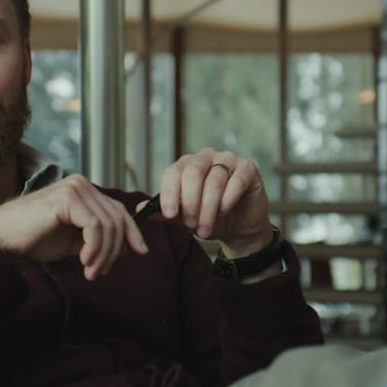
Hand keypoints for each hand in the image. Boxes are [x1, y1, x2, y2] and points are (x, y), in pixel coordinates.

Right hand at [0, 175, 147, 280]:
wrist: (1, 240)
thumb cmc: (32, 241)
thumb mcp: (73, 240)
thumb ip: (97, 238)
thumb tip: (128, 246)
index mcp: (84, 191)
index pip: (118, 210)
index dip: (133, 232)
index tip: (141, 252)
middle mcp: (81, 184)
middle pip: (117, 218)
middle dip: (115, 250)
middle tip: (98, 272)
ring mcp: (75, 188)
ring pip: (108, 225)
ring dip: (103, 254)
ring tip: (90, 272)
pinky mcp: (68, 198)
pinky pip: (95, 226)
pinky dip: (95, 248)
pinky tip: (84, 261)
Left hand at [150, 148, 272, 257]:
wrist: (239, 229)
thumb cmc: (210, 219)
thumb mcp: (183, 219)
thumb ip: (164, 212)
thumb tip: (138, 209)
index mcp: (187, 165)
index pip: (173, 172)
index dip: (170, 193)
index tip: (169, 214)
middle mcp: (206, 157)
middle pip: (193, 172)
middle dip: (190, 202)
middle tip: (190, 224)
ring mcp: (228, 159)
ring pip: (214, 180)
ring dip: (209, 208)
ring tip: (206, 229)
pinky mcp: (248, 168)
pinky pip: (236, 181)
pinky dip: (228, 200)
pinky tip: (224, 212)